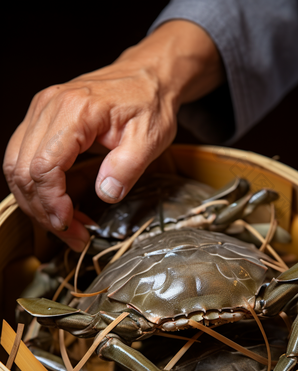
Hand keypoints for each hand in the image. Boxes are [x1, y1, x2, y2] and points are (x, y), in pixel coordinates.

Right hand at [3, 20, 224, 250]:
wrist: (147, 76)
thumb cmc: (150, 103)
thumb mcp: (150, 138)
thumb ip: (127, 167)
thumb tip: (104, 194)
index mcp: (76, 110)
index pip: (44, 166)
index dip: (52, 202)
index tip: (71, 225)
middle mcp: (49, 107)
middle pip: (22, 170)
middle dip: (43, 211)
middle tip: (72, 234)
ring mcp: (41, 111)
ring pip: (15, 167)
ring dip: (36, 203)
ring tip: (66, 224)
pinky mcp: (41, 120)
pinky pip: (23, 159)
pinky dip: (36, 187)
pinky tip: (58, 204)